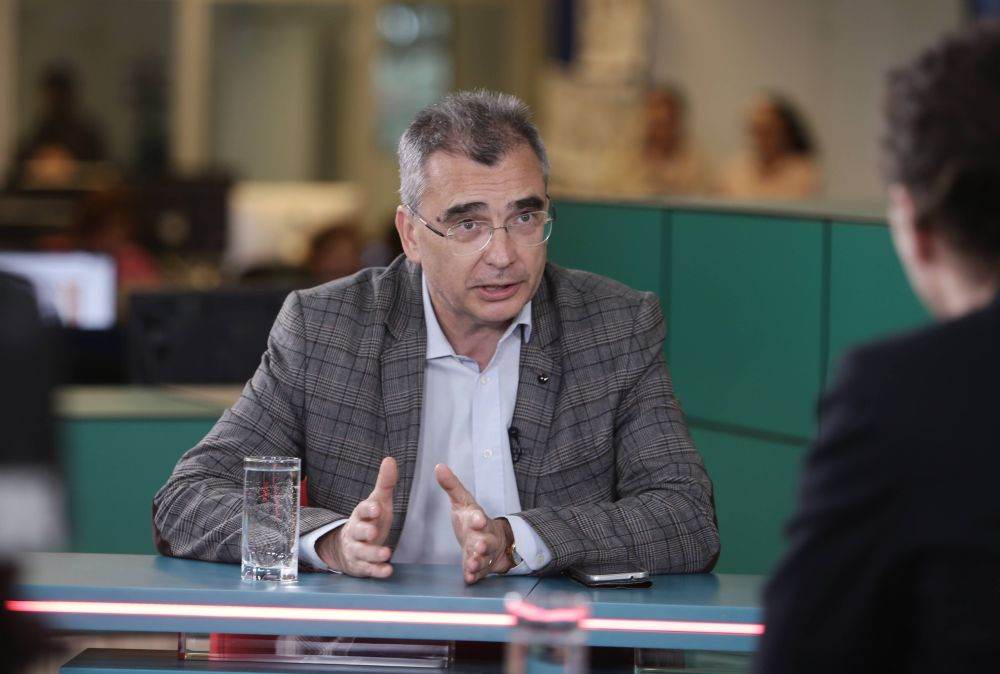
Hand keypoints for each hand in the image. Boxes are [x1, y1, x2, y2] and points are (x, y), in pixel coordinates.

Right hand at [316, 456, 396, 577]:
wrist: (348, 547)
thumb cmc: (369, 521)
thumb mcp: (378, 502)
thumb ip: (385, 483)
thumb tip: (390, 459)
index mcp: (361, 515)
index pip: (362, 510)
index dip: (368, 509)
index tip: (376, 508)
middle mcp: (356, 532)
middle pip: (357, 531)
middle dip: (365, 532)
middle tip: (374, 532)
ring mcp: (357, 550)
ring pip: (362, 552)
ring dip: (373, 553)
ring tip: (386, 553)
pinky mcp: (361, 566)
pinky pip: (368, 569)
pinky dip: (377, 571)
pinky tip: (388, 571)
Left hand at [434, 463, 514, 583]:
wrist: (494, 541)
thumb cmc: (474, 520)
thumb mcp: (463, 501)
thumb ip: (451, 486)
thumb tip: (438, 466)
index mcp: (479, 520)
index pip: (480, 518)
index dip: (479, 519)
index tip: (477, 520)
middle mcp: (484, 537)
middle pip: (485, 540)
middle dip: (482, 544)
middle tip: (478, 546)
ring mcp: (484, 554)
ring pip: (483, 558)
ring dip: (478, 561)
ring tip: (472, 563)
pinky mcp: (480, 568)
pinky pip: (478, 573)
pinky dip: (474, 576)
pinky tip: (469, 578)